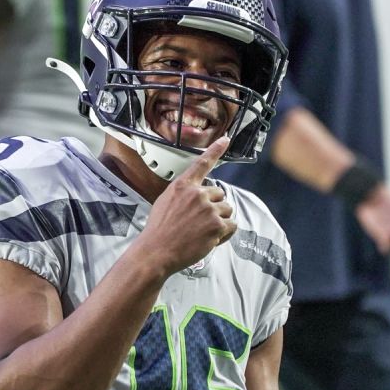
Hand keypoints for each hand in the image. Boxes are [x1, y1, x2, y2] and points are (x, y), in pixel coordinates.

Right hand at [140, 137, 235, 275]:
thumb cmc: (158, 229)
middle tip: (199, 221)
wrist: (157, 251)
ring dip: (220, 220)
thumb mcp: (165, 201)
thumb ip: (184, 193)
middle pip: (220, 194)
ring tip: (202, 231)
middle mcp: (198, 194)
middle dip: (214, 206)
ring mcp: (209, 210)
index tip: (226, 139)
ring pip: (227, 210)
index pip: (202, 163)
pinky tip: (211, 238)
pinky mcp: (217, 226)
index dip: (215, 150)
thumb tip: (199, 194)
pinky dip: (225, 233)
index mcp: (183, 185)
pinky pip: (232, 225)